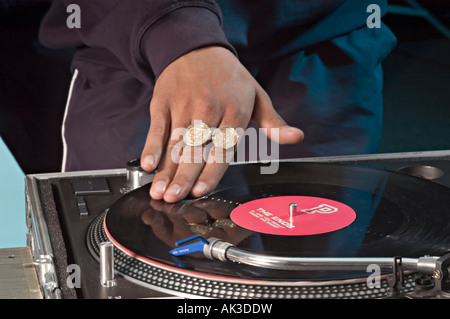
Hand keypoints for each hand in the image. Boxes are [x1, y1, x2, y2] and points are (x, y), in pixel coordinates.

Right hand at [140, 46, 302, 202]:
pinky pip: (157, 127)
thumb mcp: (257, 96)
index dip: (210, 172)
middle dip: (183, 177)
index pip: (223, 149)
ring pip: (174, 143)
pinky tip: (148, 164)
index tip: (200, 191)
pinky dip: (151, 146)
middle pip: (196, 149)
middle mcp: (209, 109)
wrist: (197, 47)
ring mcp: (184, 105)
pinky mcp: (163, 101)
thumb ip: (273, 122)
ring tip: (159, 191)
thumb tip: (296, 137)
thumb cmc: (230, 77)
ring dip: (165, 169)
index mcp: (235, 111)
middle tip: (174, 200)